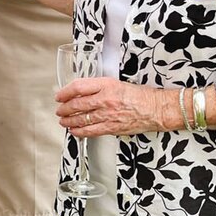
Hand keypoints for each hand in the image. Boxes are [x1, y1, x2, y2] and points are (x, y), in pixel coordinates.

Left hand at [54, 77, 175, 136]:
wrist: (156, 108)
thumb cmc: (140, 96)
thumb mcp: (117, 83)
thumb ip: (98, 87)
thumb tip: (82, 92)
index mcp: (106, 85)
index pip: (78, 87)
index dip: (65, 92)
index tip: (60, 95)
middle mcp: (105, 99)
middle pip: (77, 104)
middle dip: (64, 108)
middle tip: (60, 110)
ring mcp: (108, 114)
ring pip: (81, 119)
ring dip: (69, 121)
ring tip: (63, 121)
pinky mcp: (111, 127)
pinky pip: (90, 131)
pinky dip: (79, 132)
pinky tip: (74, 131)